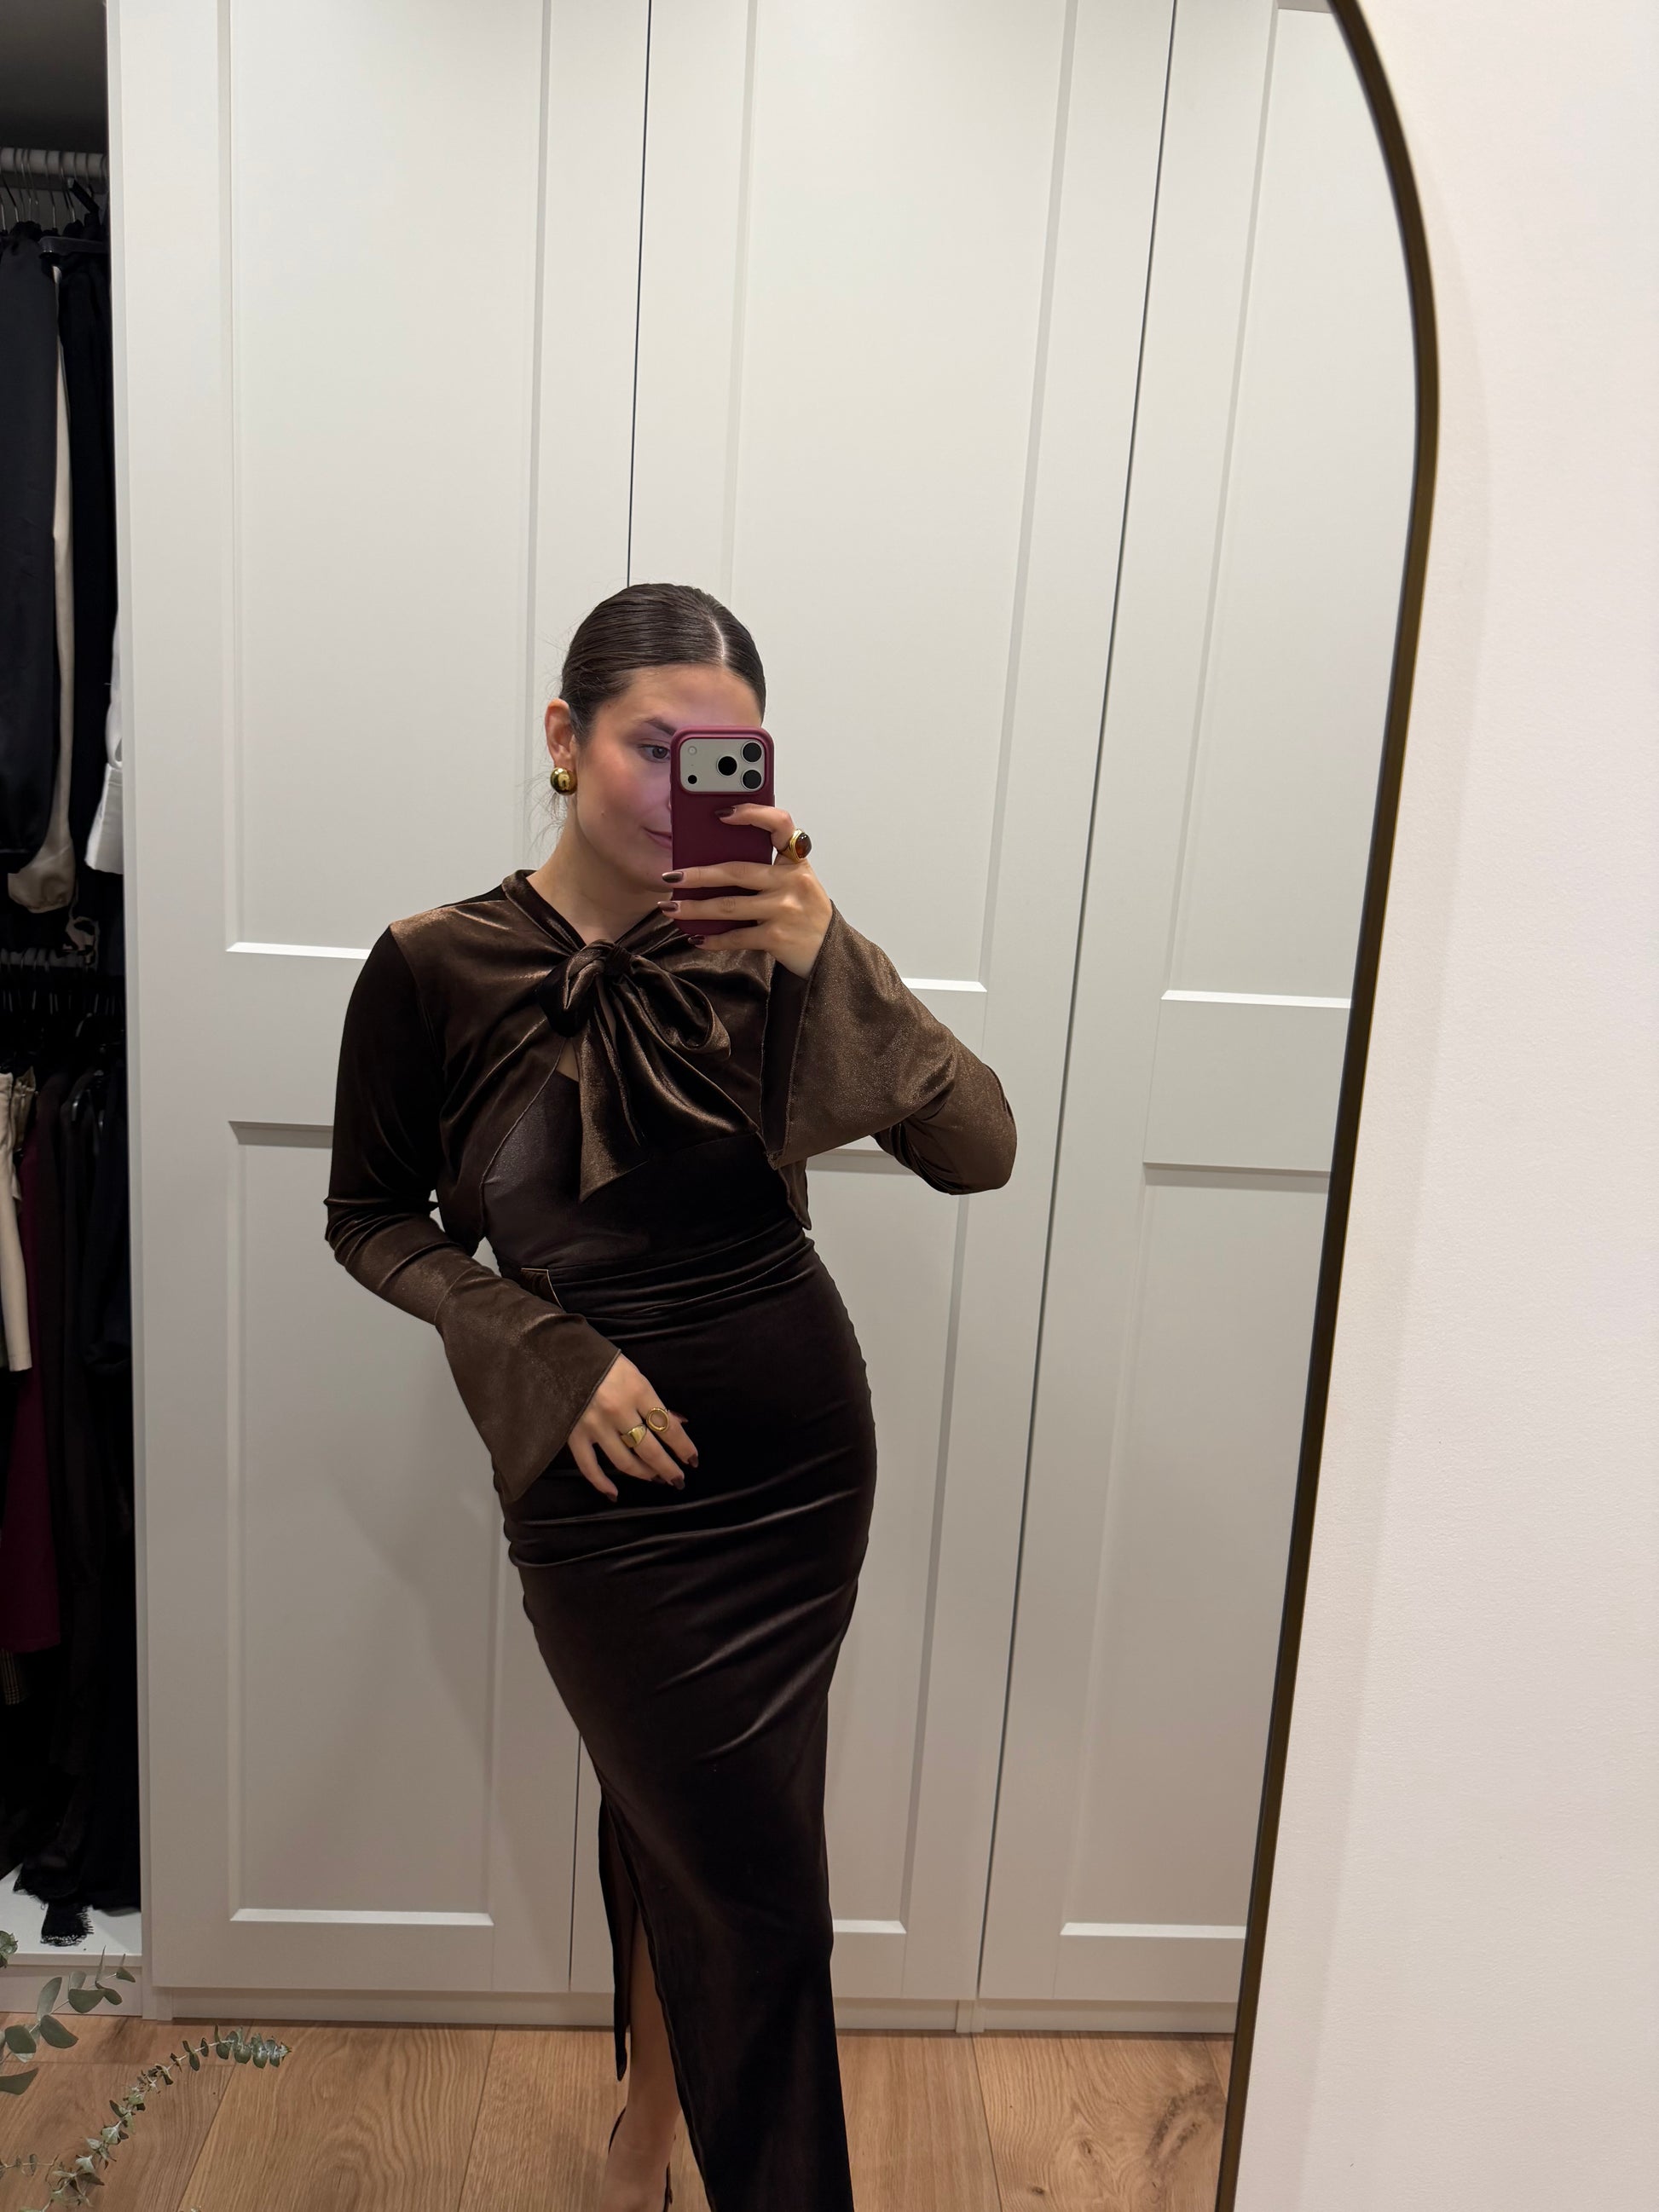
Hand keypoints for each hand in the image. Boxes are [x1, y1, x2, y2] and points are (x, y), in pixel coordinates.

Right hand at [568, 1354, 697, 1498]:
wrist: (561, 1355)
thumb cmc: (604, 1363)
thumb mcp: (636, 1375)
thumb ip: (655, 1402)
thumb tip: (679, 1424)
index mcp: (638, 1390)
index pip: (668, 1427)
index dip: (683, 1447)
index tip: (692, 1460)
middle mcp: (618, 1410)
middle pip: (650, 1449)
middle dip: (667, 1468)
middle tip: (678, 1479)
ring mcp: (595, 1425)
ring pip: (624, 1461)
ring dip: (644, 1474)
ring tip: (655, 1478)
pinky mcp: (574, 1435)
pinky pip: (589, 1466)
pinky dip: (601, 1483)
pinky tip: (614, 1492)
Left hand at [657, 803, 831, 977]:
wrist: (828, 953)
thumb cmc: (804, 912)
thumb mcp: (794, 882)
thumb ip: (766, 868)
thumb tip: (711, 863)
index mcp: (796, 861)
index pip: (779, 824)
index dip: (751, 814)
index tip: (721, 814)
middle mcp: (792, 881)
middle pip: (737, 871)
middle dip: (698, 874)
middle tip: (672, 876)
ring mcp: (785, 909)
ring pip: (729, 906)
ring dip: (695, 908)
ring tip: (671, 908)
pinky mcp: (777, 936)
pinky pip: (736, 936)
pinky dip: (713, 939)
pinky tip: (697, 937)